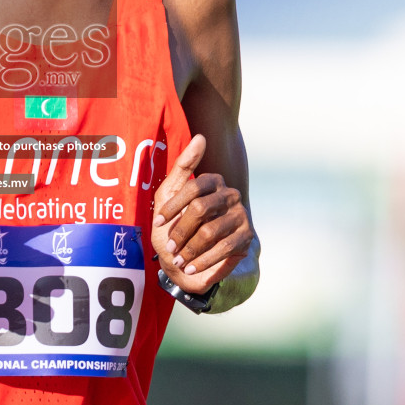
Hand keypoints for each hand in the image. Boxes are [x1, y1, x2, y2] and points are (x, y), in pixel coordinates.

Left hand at [151, 135, 254, 295]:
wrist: (185, 263)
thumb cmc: (173, 227)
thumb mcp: (168, 195)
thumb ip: (183, 166)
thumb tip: (201, 137)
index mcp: (212, 181)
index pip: (192, 187)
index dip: (172, 206)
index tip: (158, 222)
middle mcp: (230, 194)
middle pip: (200, 209)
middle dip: (180, 231)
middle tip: (170, 246)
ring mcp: (241, 215)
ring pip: (210, 231)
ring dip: (190, 249)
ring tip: (179, 259)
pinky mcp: (247, 237)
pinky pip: (223, 248)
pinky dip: (203, 260)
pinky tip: (192, 267)